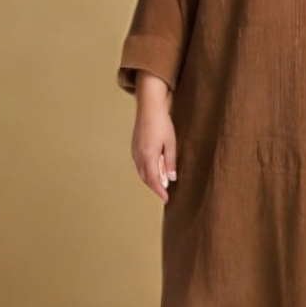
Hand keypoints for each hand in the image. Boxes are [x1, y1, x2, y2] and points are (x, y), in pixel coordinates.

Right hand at [131, 71, 176, 203]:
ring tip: (161, 184)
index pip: (153, 179)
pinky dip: (147, 171)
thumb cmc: (162, 124)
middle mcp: (138, 155)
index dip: (159, 191)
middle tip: (164, 194)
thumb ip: (170, 162)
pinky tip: (154, 171)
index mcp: (148, 155)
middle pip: (146, 178)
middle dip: (155, 187)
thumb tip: (171, 179)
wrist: (149, 107)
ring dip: (150, 179)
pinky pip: (140, 164)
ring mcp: (135, 151)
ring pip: (141, 172)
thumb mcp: (170, 143)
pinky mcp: (134, 147)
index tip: (166, 199)